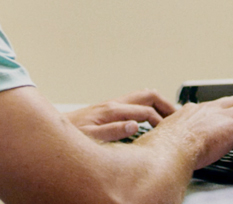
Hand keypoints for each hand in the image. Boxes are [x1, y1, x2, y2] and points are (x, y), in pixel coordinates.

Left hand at [64, 89, 178, 141]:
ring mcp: (111, 105)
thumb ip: (112, 131)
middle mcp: (113, 104)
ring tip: (169, 116)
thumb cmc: (70, 134)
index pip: (146, 111)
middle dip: (165, 104)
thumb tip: (134, 125)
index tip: (170, 132)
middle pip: (148, 95)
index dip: (161, 121)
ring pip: (142, 96)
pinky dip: (148, 107)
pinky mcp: (109, 110)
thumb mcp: (90, 137)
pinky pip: (135, 103)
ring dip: (157, 104)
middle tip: (178, 117)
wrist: (54, 131)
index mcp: (112, 110)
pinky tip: (150, 119)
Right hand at [139, 96, 232, 169]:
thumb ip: (169, 131)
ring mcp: (224, 117)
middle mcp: (210, 109)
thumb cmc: (165, 145)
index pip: (211, 107)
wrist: (172, 148)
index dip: (217, 118)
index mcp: (194, 110)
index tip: (216, 130)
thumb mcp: (165, 132)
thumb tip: (161, 138)